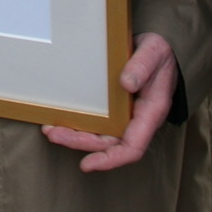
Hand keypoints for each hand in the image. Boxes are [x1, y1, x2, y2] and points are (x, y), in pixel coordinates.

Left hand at [41, 32, 179, 171]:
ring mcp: (126, 116)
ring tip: (51, 130)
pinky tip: (62, 118)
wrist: (160, 47)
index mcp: (151, 113)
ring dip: (76, 136)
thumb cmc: (160, 52)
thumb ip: (142, 66)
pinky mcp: (116, 108)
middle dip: (81, 143)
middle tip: (54, 134)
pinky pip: (98, 122)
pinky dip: (80, 123)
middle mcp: (137, 120)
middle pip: (108, 143)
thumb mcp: (154, 52)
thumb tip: (126, 83)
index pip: (132, 148)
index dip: (110, 159)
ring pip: (100, 135)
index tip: (88, 164)